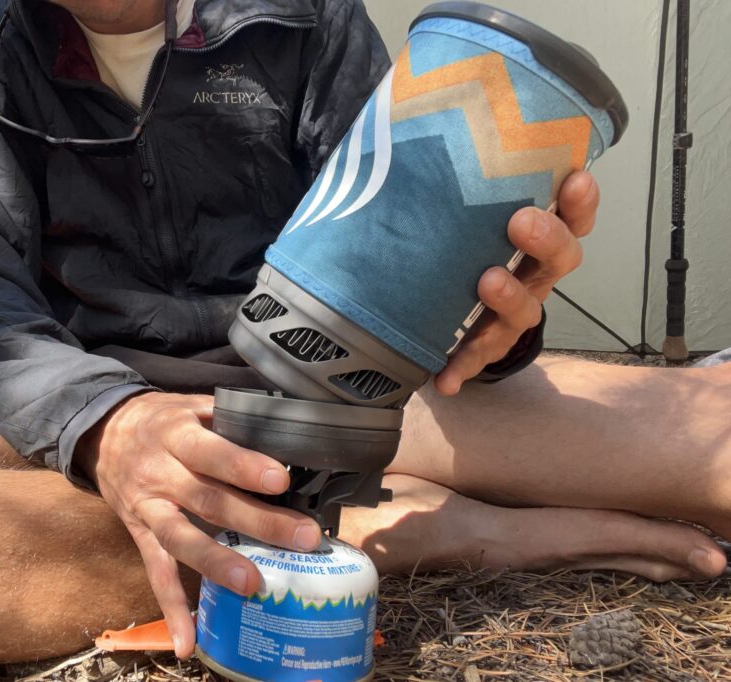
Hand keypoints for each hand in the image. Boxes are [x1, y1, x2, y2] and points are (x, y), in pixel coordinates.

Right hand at [75, 392, 322, 658]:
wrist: (101, 432)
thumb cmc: (160, 418)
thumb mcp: (189, 404)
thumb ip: (230, 416)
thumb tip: (286, 426)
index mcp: (176, 435)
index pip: (211, 452)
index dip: (243, 465)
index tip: (280, 480)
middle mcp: (161, 474)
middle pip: (208, 500)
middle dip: (257, 521)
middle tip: (303, 537)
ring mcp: (149, 509)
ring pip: (182, 539)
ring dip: (217, 564)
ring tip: (253, 585)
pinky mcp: (140, 535)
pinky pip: (156, 574)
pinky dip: (171, 610)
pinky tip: (188, 642)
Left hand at [435, 171, 599, 394]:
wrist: (437, 309)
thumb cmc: (454, 243)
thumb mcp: (456, 203)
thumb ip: (449, 168)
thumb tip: (403, 100)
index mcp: (530, 235)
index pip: (572, 213)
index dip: (580, 200)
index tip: (574, 177)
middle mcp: (529, 273)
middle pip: (561, 258)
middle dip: (548, 237)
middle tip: (521, 219)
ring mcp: (507, 315)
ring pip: (526, 309)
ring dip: (510, 298)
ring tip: (486, 282)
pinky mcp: (478, 348)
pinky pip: (475, 360)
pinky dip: (461, 368)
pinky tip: (444, 377)